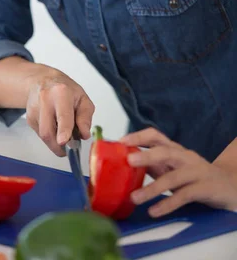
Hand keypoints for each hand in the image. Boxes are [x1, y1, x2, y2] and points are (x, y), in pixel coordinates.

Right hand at [25, 66, 93, 155]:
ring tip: (63, 133)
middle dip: (59, 146)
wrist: (43, 81)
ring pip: (43, 135)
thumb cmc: (65, 90)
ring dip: (55, 142)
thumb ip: (85, 117)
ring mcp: (34, 109)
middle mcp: (45, 100)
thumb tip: (84, 134)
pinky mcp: (29, 118)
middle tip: (69, 148)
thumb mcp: (82, 98)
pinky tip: (54, 126)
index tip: (63, 141)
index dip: (63, 130)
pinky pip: (41, 135)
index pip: (62, 115)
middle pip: (48, 131)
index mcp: (61, 93)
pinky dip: (50, 136)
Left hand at [120, 128, 236, 216]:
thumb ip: (154, 165)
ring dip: (152, 188)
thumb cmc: (195, 176)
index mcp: (175, 149)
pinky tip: (154, 211)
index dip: (139, 136)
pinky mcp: (205, 189)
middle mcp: (185, 157)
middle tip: (128, 161)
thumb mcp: (174, 167)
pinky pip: (184, 196)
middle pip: (165, 152)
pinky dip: (168, 204)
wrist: (230, 185)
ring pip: (173, 177)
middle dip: (146, 155)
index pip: (156, 136)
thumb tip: (126, 164)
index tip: (121, 142)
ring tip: (135, 197)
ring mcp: (196, 172)